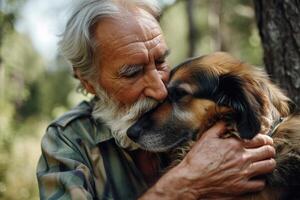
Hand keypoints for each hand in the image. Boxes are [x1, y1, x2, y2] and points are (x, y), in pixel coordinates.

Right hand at [140, 122, 275, 199]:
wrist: (192, 179)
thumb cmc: (197, 158)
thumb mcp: (206, 137)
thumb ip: (220, 127)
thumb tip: (229, 119)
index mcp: (235, 145)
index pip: (260, 139)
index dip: (265, 138)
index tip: (263, 140)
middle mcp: (243, 158)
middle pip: (268, 151)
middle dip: (269, 149)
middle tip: (266, 149)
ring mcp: (244, 173)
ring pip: (269, 166)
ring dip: (268, 162)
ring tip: (263, 161)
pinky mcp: (242, 187)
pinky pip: (260, 183)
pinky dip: (260, 179)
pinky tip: (254, 176)